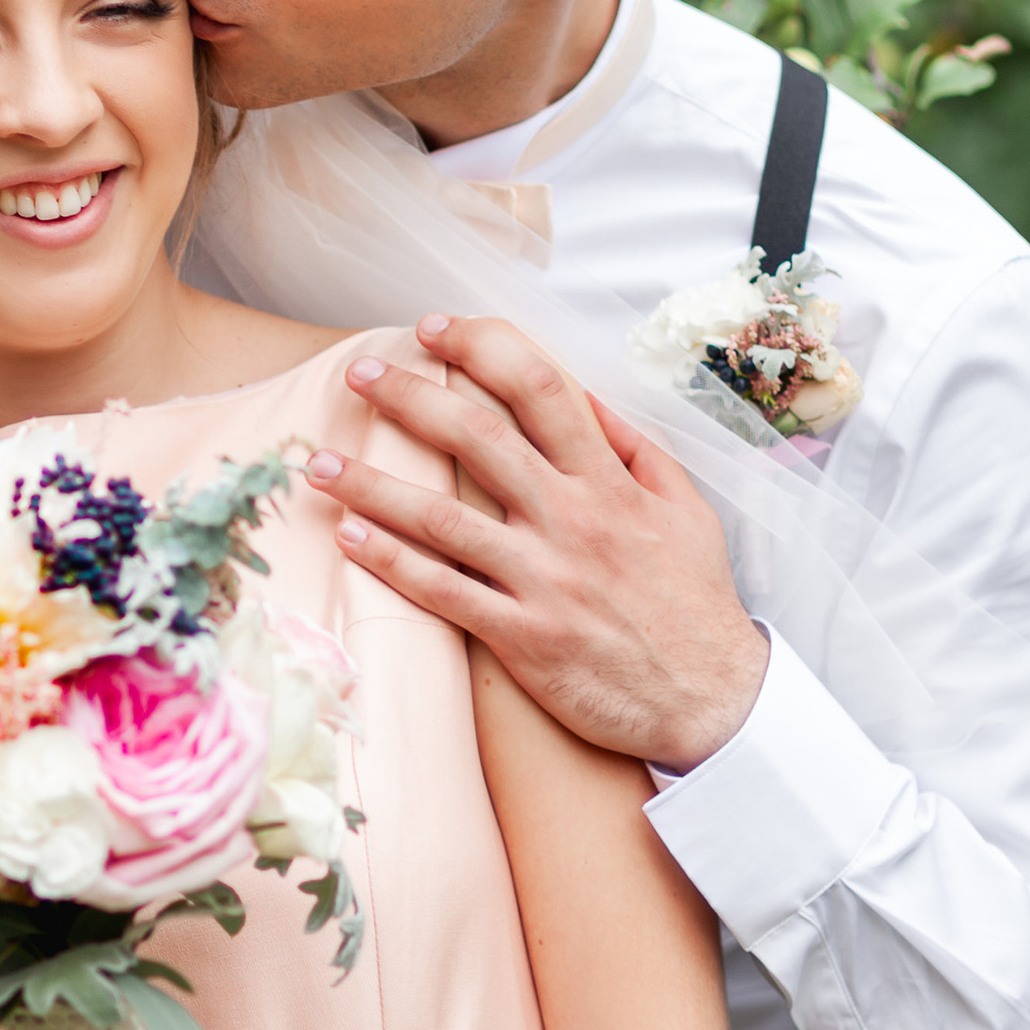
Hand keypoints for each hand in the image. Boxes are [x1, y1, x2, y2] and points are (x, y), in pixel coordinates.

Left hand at [304, 319, 769, 772]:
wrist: (712, 700)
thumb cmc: (693, 600)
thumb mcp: (684, 507)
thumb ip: (632, 448)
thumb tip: (582, 397)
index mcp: (609, 481)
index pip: (539, 388)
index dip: (482, 347)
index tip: (435, 330)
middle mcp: (572, 520)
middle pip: (477, 437)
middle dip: (410, 397)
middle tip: (360, 374)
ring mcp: (543, 579)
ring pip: (442, 518)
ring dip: (372, 485)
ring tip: (317, 461)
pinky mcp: (523, 636)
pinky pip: (443, 592)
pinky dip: (391, 562)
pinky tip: (347, 537)